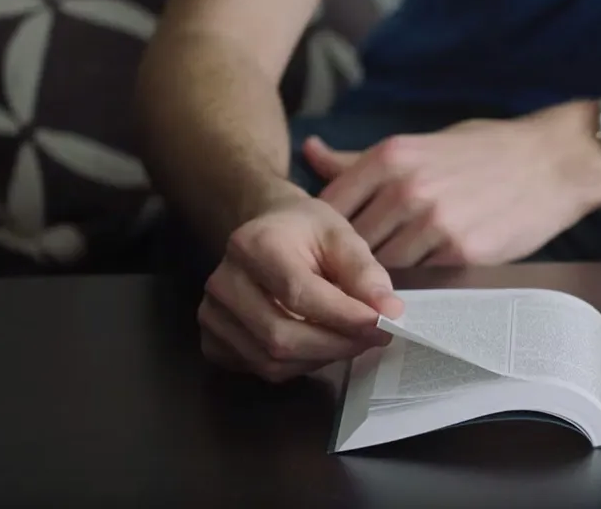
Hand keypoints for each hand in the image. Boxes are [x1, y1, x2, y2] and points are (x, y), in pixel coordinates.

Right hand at [198, 191, 404, 382]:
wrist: (267, 231)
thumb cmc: (307, 232)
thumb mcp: (341, 236)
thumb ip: (365, 273)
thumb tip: (389, 312)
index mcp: (253, 246)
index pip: (299, 295)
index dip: (344, 316)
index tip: (384, 324)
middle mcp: (223, 282)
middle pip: (281, 336)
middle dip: (337, 344)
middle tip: (375, 338)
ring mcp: (211, 315)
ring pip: (273, 360)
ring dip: (321, 357)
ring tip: (349, 338)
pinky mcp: (212, 341)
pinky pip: (261, 369)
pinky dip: (299, 365)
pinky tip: (318, 342)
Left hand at [301, 109, 600, 267]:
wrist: (554, 160)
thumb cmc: (486, 150)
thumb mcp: (420, 143)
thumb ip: (362, 159)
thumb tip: (311, 153)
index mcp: (391, 156)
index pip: (330, 207)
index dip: (325, 233)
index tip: (329, 248)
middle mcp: (407, 188)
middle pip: (352, 243)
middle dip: (348, 261)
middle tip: (348, 276)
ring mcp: (435, 222)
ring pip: (383, 266)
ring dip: (381, 278)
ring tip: (382, 283)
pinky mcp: (463, 251)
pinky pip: (421, 278)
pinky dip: (416, 282)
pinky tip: (420, 279)